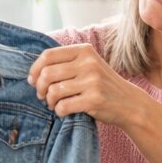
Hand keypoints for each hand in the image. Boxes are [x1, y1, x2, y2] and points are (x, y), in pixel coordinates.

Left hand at [28, 43, 145, 126]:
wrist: (129, 103)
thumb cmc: (103, 85)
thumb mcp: (89, 65)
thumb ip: (66, 63)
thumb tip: (34, 73)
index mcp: (84, 51)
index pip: (48, 55)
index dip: (35, 69)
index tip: (33, 80)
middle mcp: (89, 63)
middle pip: (48, 74)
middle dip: (40, 88)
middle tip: (42, 96)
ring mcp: (92, 81)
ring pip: (53, 91)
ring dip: (49, 101)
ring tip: (54, 104)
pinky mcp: (94, 100)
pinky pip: (63, 106)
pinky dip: (59, 111)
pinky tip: (63, 111)